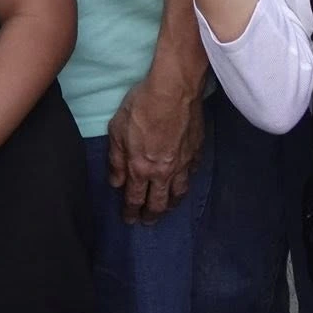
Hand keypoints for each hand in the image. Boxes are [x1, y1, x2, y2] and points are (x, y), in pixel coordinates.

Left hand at [107, 72, 204, 223]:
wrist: (174, 89)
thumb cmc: (141, 106)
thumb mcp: (117, 130)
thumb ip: (116, 160)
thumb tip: (116, 183)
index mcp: (141, 168)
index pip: (135, 199)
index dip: (131, 212)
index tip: (130, 221)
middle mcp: (164, 172)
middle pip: (159, 202)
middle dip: (152, 215)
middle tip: (148, 222)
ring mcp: (183, 163)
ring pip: (179, 192)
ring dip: (171, 204)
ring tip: (168, 208)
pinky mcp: (197, 151)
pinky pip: (192, 173)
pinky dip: (187, 181)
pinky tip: (185, 181)